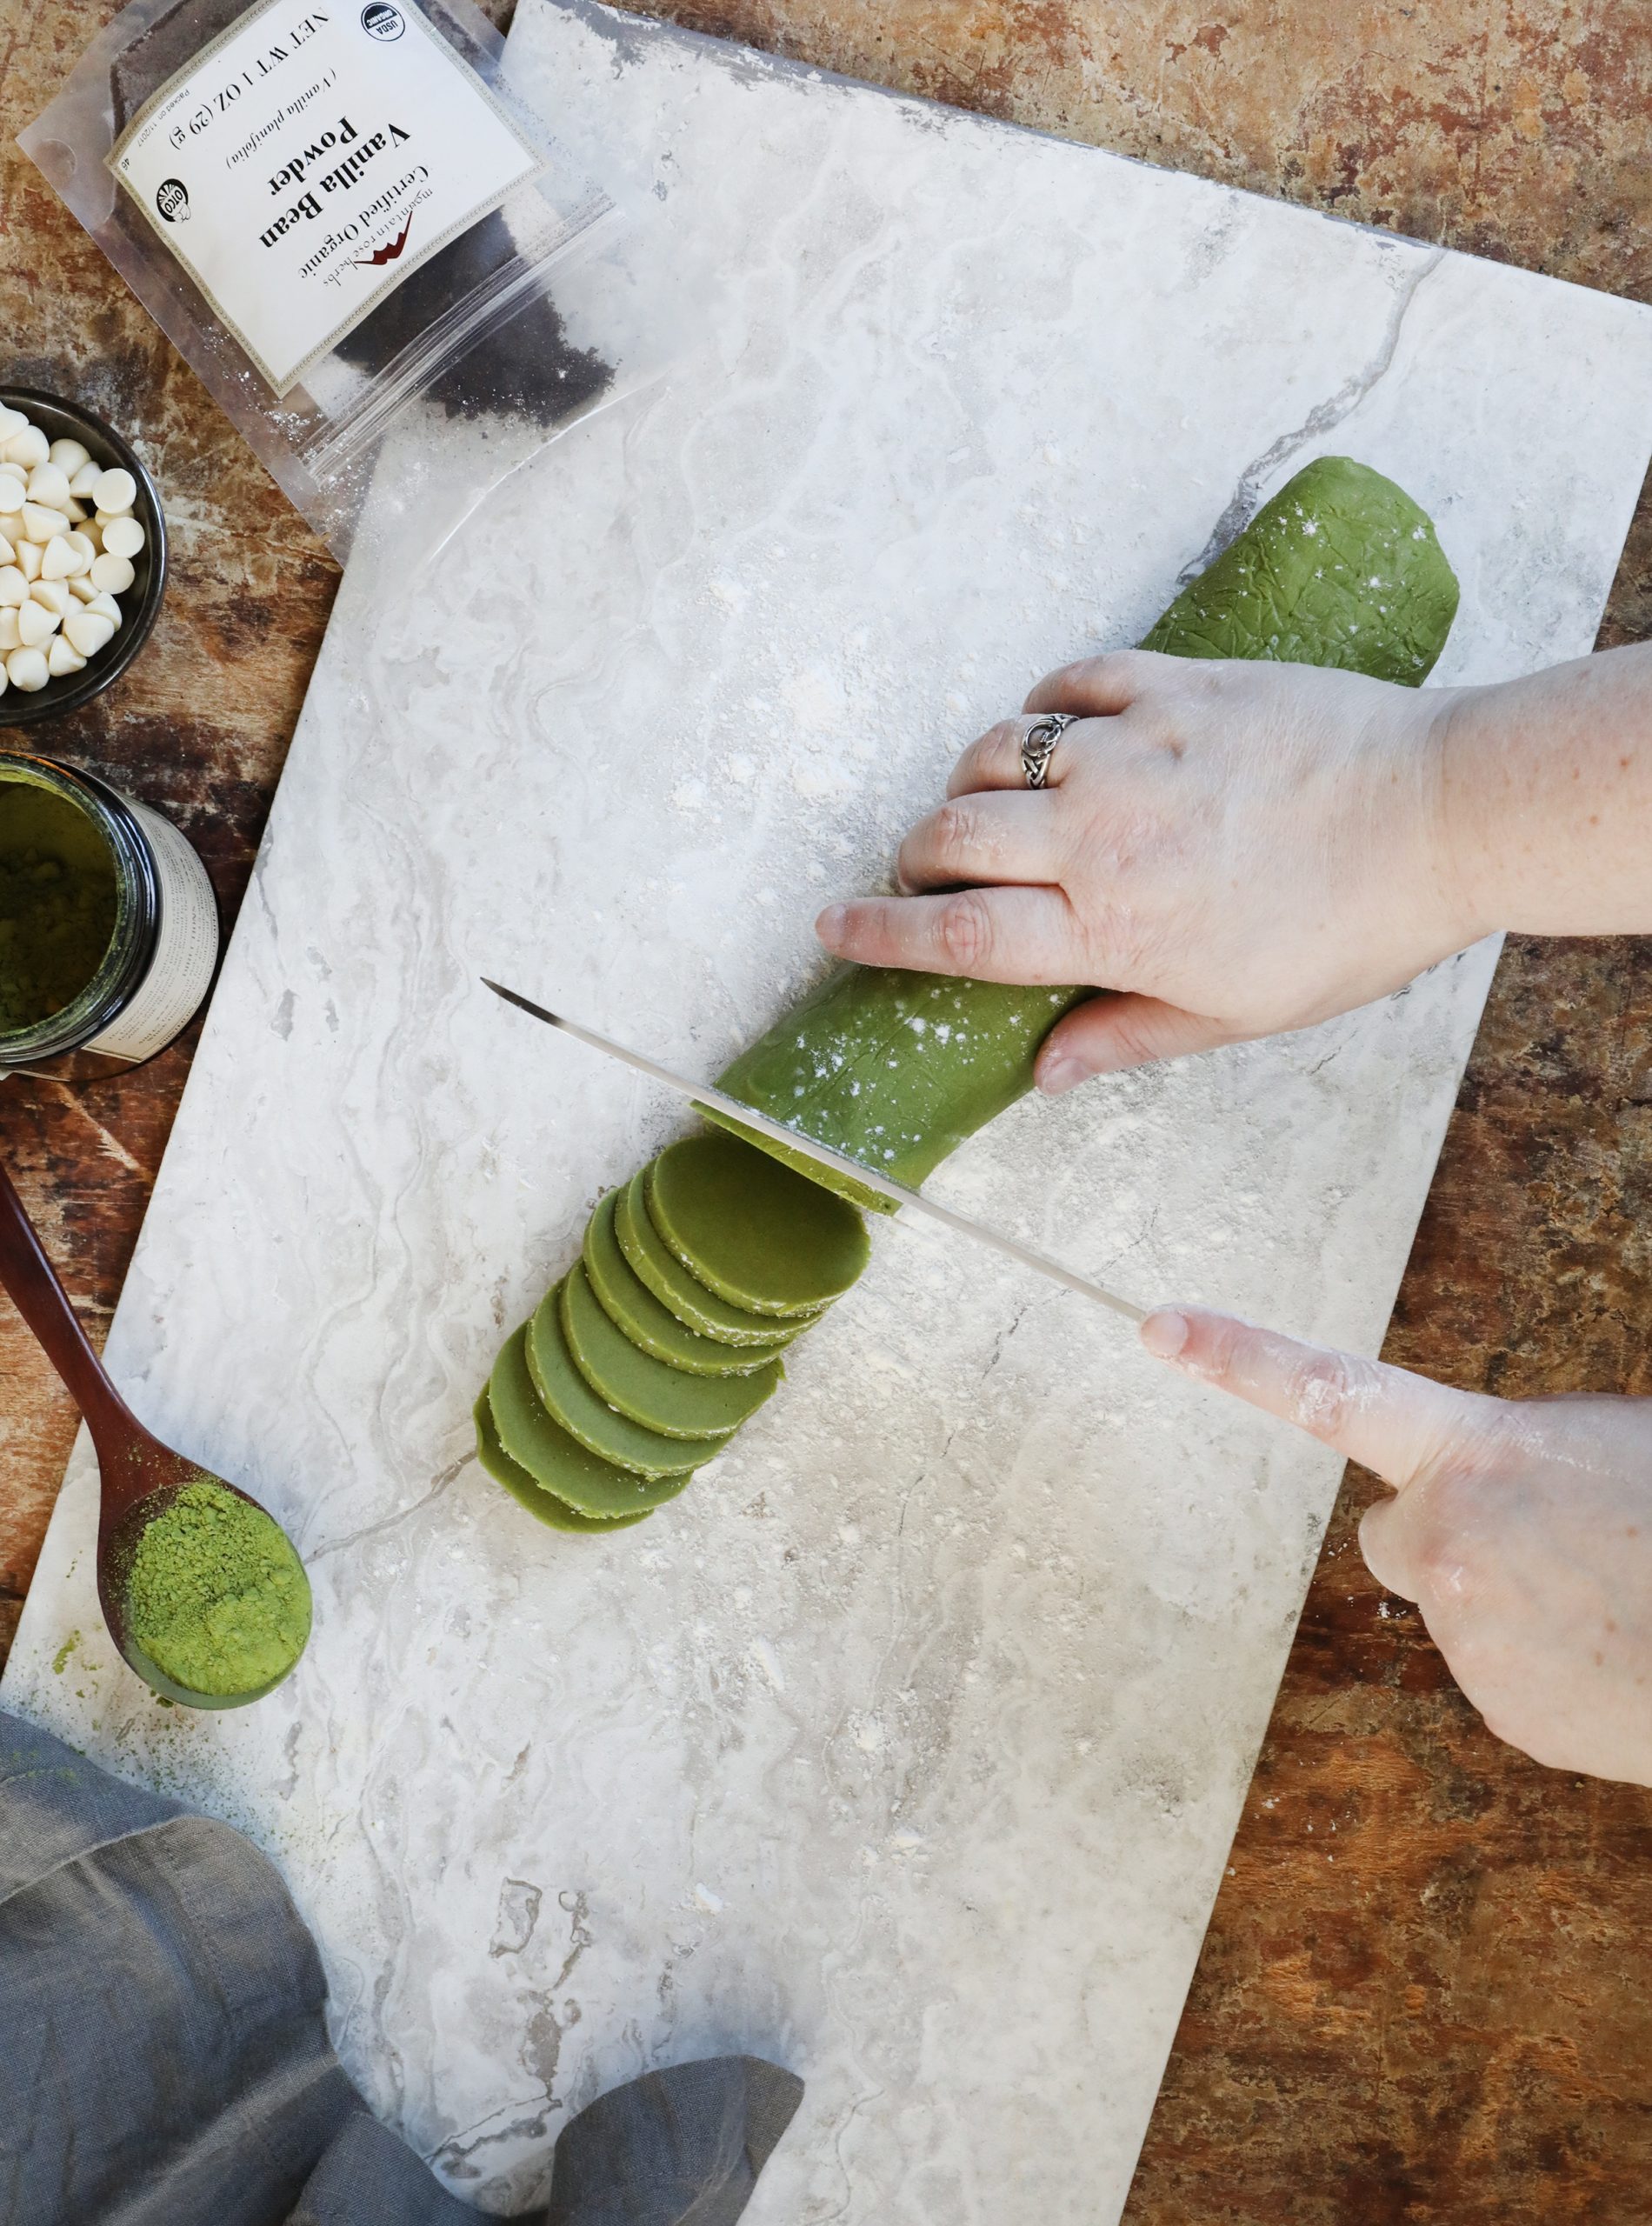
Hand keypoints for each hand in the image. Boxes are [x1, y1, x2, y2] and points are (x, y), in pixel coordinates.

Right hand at [816, 650, 1477, 1089]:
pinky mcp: (1177, 683)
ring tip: (985, 808)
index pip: (960, 933)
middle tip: (921, 871)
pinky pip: (1073, 681)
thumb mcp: (1238, 1013)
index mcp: (1115, 928)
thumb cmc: (1351, 927)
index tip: (833, 926)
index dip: (880, 932)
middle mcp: (1106, 833)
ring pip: (996, 750)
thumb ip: (1128, 1035)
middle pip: (954, 834)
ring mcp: (1138, 747)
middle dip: (915, 856)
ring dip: (969, 781)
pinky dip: (1045, 706)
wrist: (1443, 814)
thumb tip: (1042, 1072)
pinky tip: (1055, 733)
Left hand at [1139, 1305, 1651, 1786]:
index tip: (1158, 1326)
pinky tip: (1614, 1653)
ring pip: (1464, 1608)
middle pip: (1398, 1534)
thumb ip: (1529, 1456)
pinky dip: (1548, 1665)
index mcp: (1474, 1452)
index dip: (1237, 1356)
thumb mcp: (1609, 1442)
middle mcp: (1444, 1542)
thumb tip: (1507, 1489)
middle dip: (1449, 1535)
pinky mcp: (1502, 1714)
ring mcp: (1467, 1637)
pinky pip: (1505, 1674)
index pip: (1328, 1390)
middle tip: (1551, 1541)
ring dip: (1517, 1602)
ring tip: (1612, 1597)